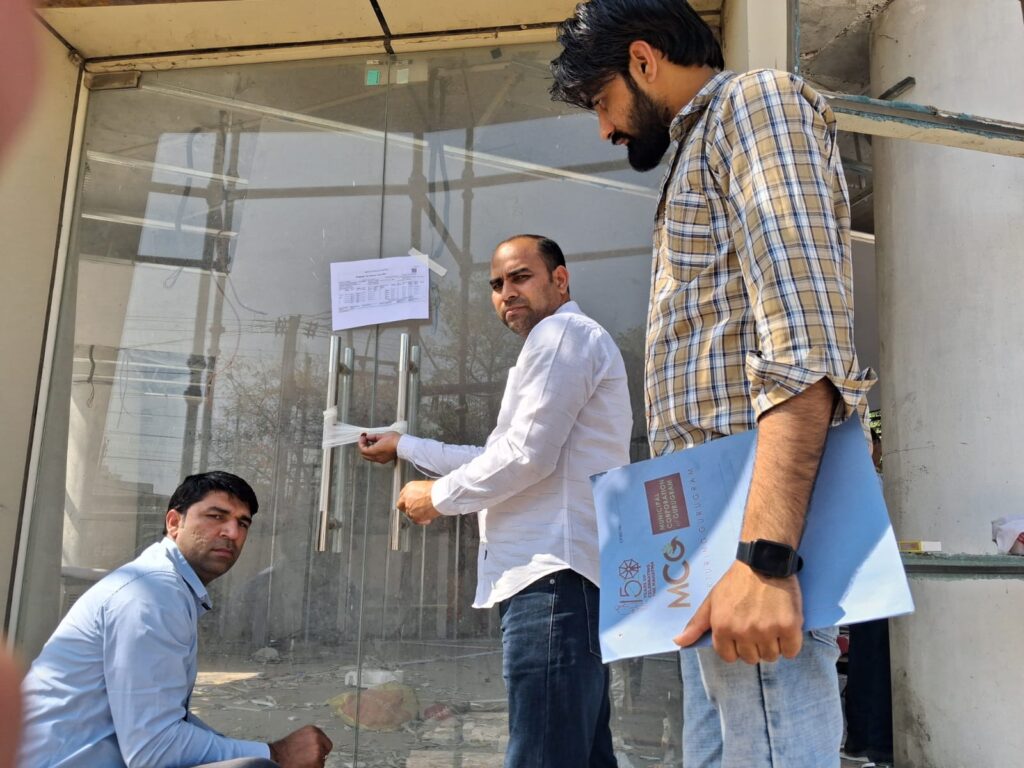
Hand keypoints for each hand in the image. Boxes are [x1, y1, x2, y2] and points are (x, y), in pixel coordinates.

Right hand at [268, 724, 332, 767]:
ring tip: (301, 762)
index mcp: (313, 730)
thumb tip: (319, 746)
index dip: (320, 750)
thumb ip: (311, 739)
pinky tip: (302, 766)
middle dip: (318, 757)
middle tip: (306, 759)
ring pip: (322, 761)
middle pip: (325, 752)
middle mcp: (317, 738)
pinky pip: (319, 767)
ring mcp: (318, 749)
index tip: (314, 753)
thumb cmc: (283, 750)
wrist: (274, 758)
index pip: (326, 742)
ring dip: (314, 763)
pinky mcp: (317, 760)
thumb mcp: (299, 737)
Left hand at [358, 431, 400, 463]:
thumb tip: (368, 437)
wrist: (404, 446)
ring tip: (370, 442)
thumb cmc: (395, 440)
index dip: (361, 442)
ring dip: (367, 450)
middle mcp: (377, 457)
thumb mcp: (382, 435)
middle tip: (365, 439)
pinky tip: (376, 446)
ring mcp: (380, 460)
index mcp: (375, 451)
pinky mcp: (384, 460)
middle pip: (364, 455)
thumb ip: (373, 437)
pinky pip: (374, 458)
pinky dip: (372, 452)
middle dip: (362, 446)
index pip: (362, 449)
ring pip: (368, 457)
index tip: (363, 436)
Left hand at [397, 480, 439, 524]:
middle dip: (407, 509)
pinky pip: (416, 521)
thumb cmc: (437, 489)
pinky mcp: (414, 516)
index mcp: (409, 487)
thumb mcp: (425, 486)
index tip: (411, 503)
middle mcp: (406, 497)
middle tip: (415, 510)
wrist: (440, 495)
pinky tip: (428, 519)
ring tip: (426, 513)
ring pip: (409, 514)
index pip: (403, 495)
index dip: (407, 501)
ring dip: (416, 515)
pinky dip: (421, 521)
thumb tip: (421, 498)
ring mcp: (409, 507)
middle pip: (401, 505)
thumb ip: (419, 493)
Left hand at [673, 560, 802, 663]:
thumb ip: (696, 624)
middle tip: (758, 625)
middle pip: (751, 658)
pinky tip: (785, 628)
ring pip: (771, 656)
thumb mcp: (712, 600)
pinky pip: (791, 650)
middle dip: (754, 646)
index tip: (742, 634)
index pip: (729, 656)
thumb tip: (678, 642)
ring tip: (771, 623)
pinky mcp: (789, 627)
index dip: (736, 646)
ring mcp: (767, 630)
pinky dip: (791, 643)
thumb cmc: (735, 582)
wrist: (763, 561)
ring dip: (773, 645)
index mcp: (723, 628)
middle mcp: (744, 632)